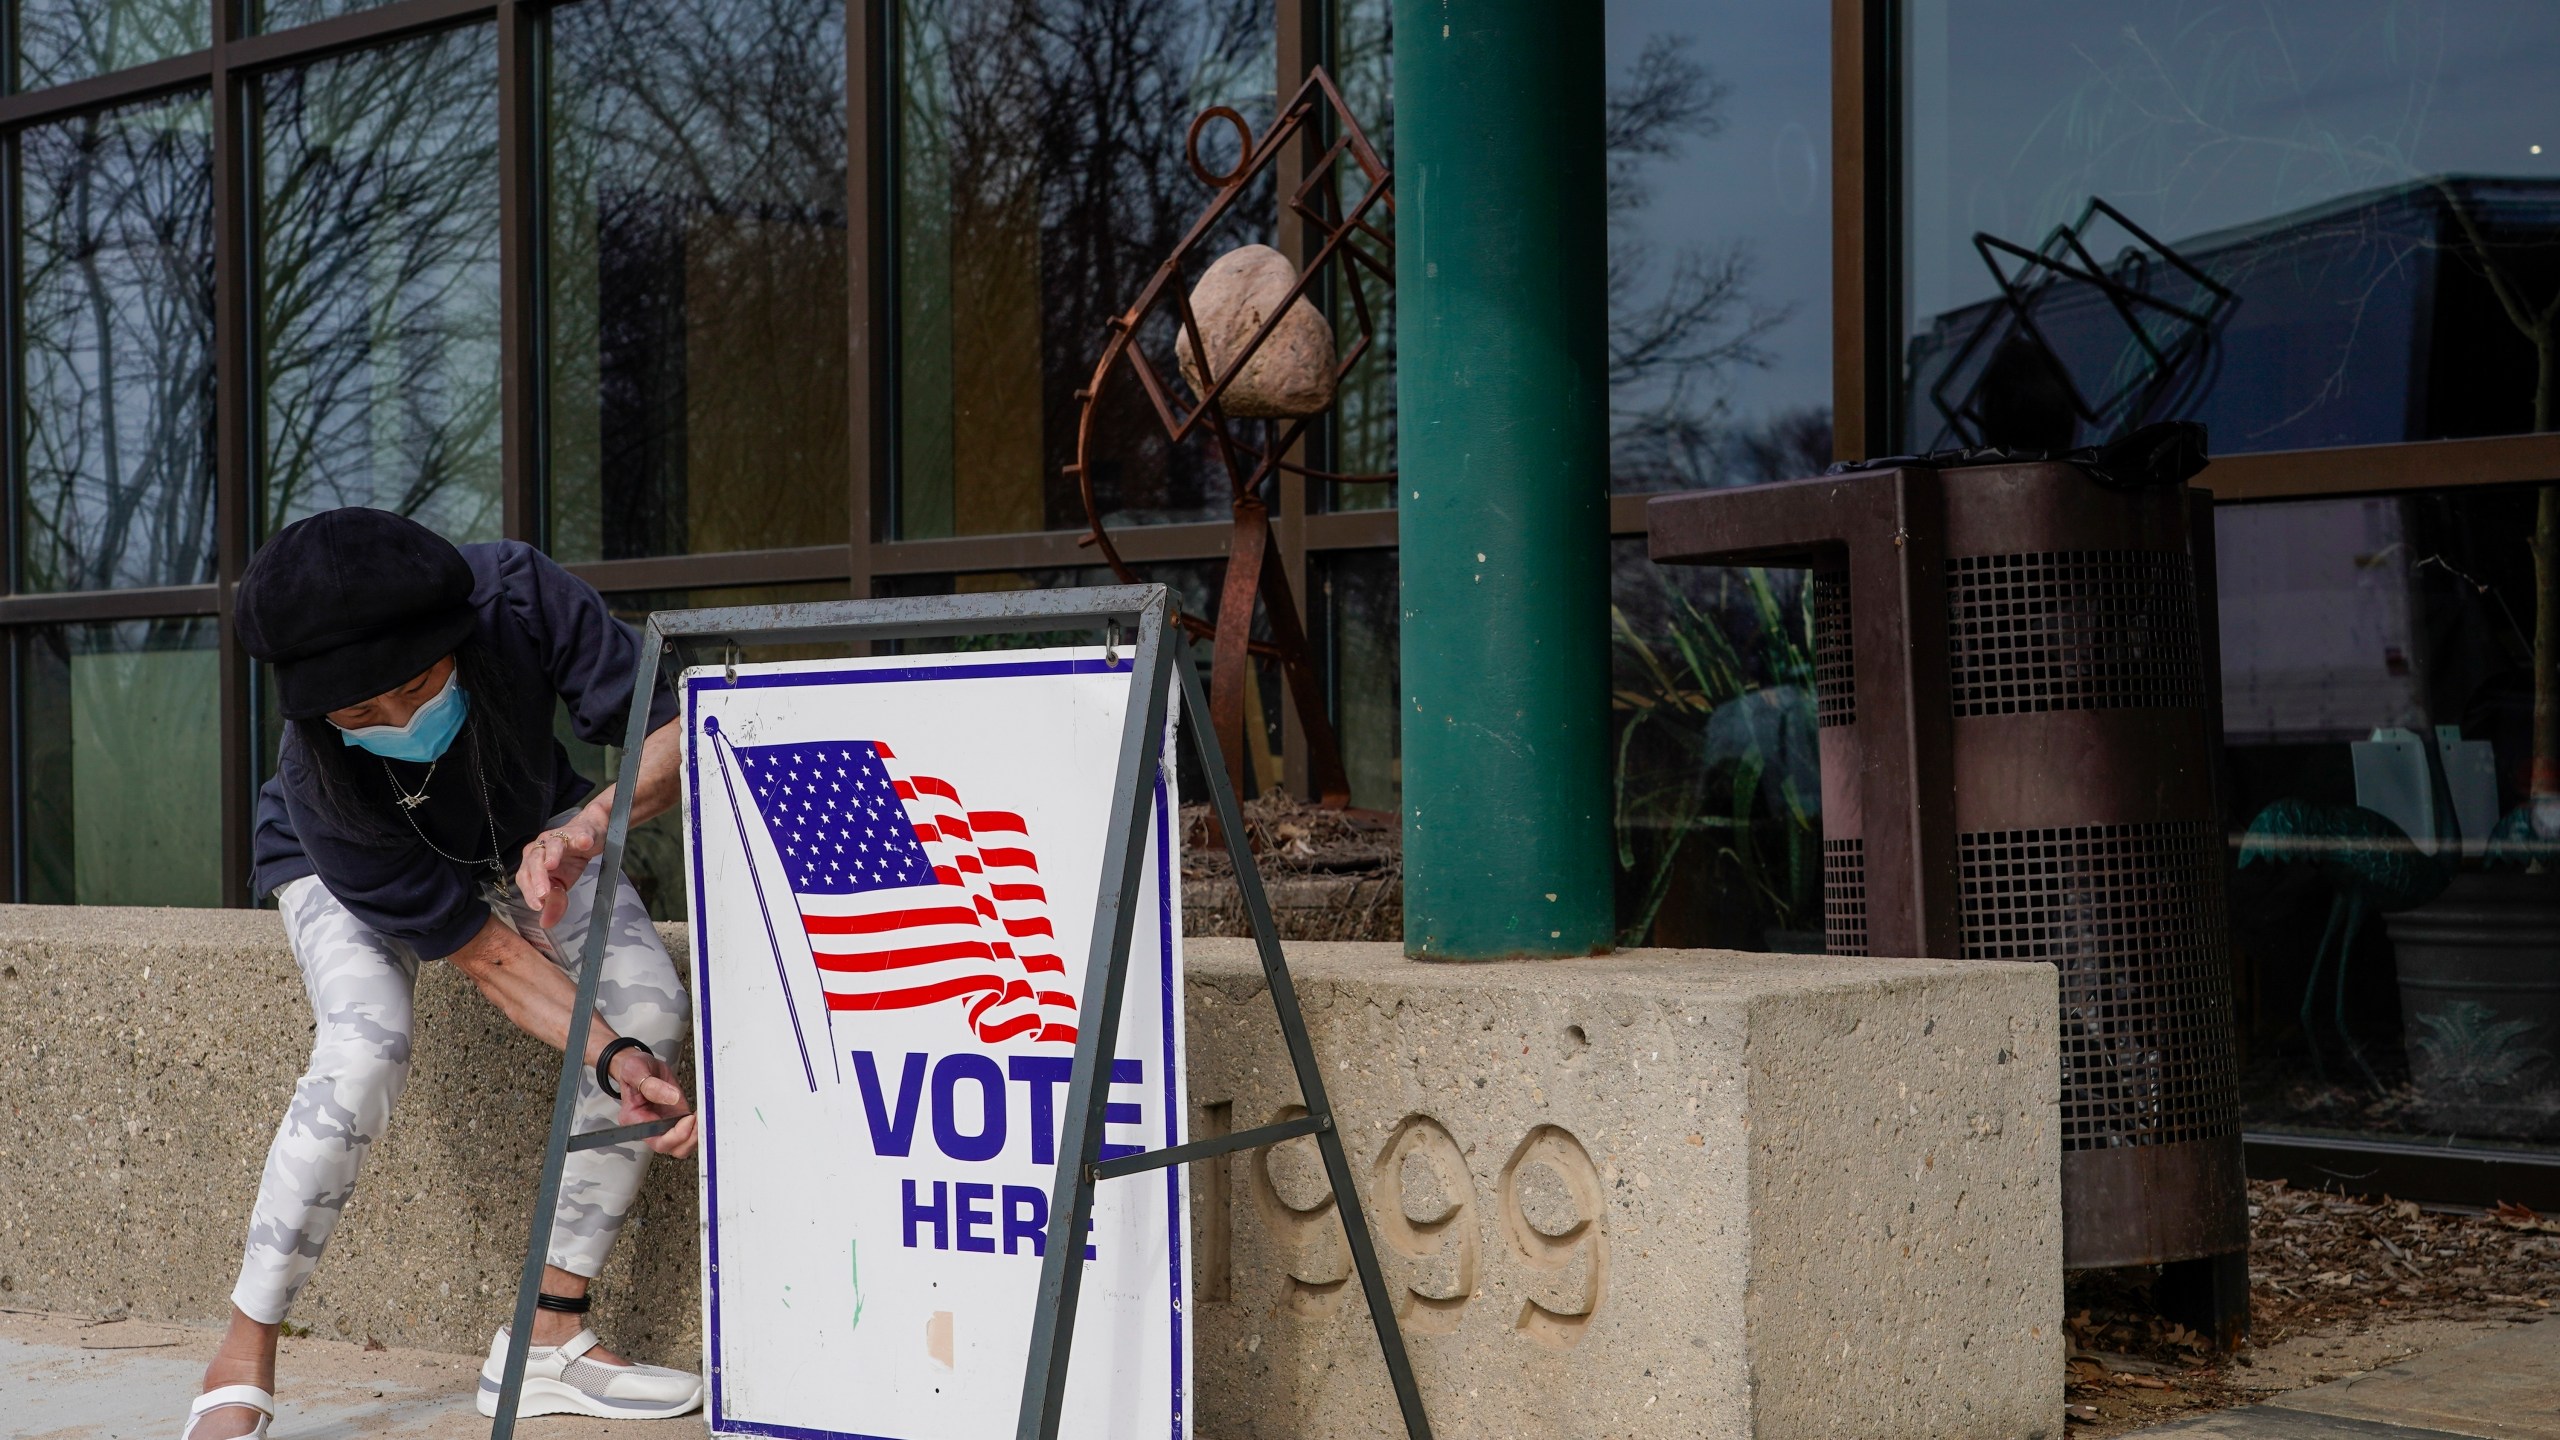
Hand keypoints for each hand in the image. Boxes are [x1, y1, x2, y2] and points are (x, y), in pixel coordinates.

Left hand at [517, 809, 605, 929]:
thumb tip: (546, 923)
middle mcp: (540, 847)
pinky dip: (581, 839)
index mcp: (532, 861)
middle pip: (534, 861)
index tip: (537, 906)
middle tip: (544, 893)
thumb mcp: (562, 884)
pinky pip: (579, 835)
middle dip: (538, 877)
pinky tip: (584, 843)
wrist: (589, 835)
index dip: (529, 891)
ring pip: (552, 845)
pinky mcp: (578, 832)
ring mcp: (559, 837)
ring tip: (552, 865)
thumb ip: (554, 903)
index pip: (525, 877)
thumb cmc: (570, 860)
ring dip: (551, 855)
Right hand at [609, 1045, 698, 1158]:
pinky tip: (702, 1112)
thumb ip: (650, 1084)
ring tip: (702, 1116)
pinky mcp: (676, 1118)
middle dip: (689, 1137)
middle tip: (699, 1118)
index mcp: (634, 1119)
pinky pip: (689, 1133)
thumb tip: (671, 1098)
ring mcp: (664, 1124)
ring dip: (696, 1134)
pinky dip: (699, 1127)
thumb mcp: (636, 1070)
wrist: (640, 1066)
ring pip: (683, 1145)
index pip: (656, 1140)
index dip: (676, 1135)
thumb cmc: (633, 1069)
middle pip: (672, 1148)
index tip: (688, 1118)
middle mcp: (649, 1126)